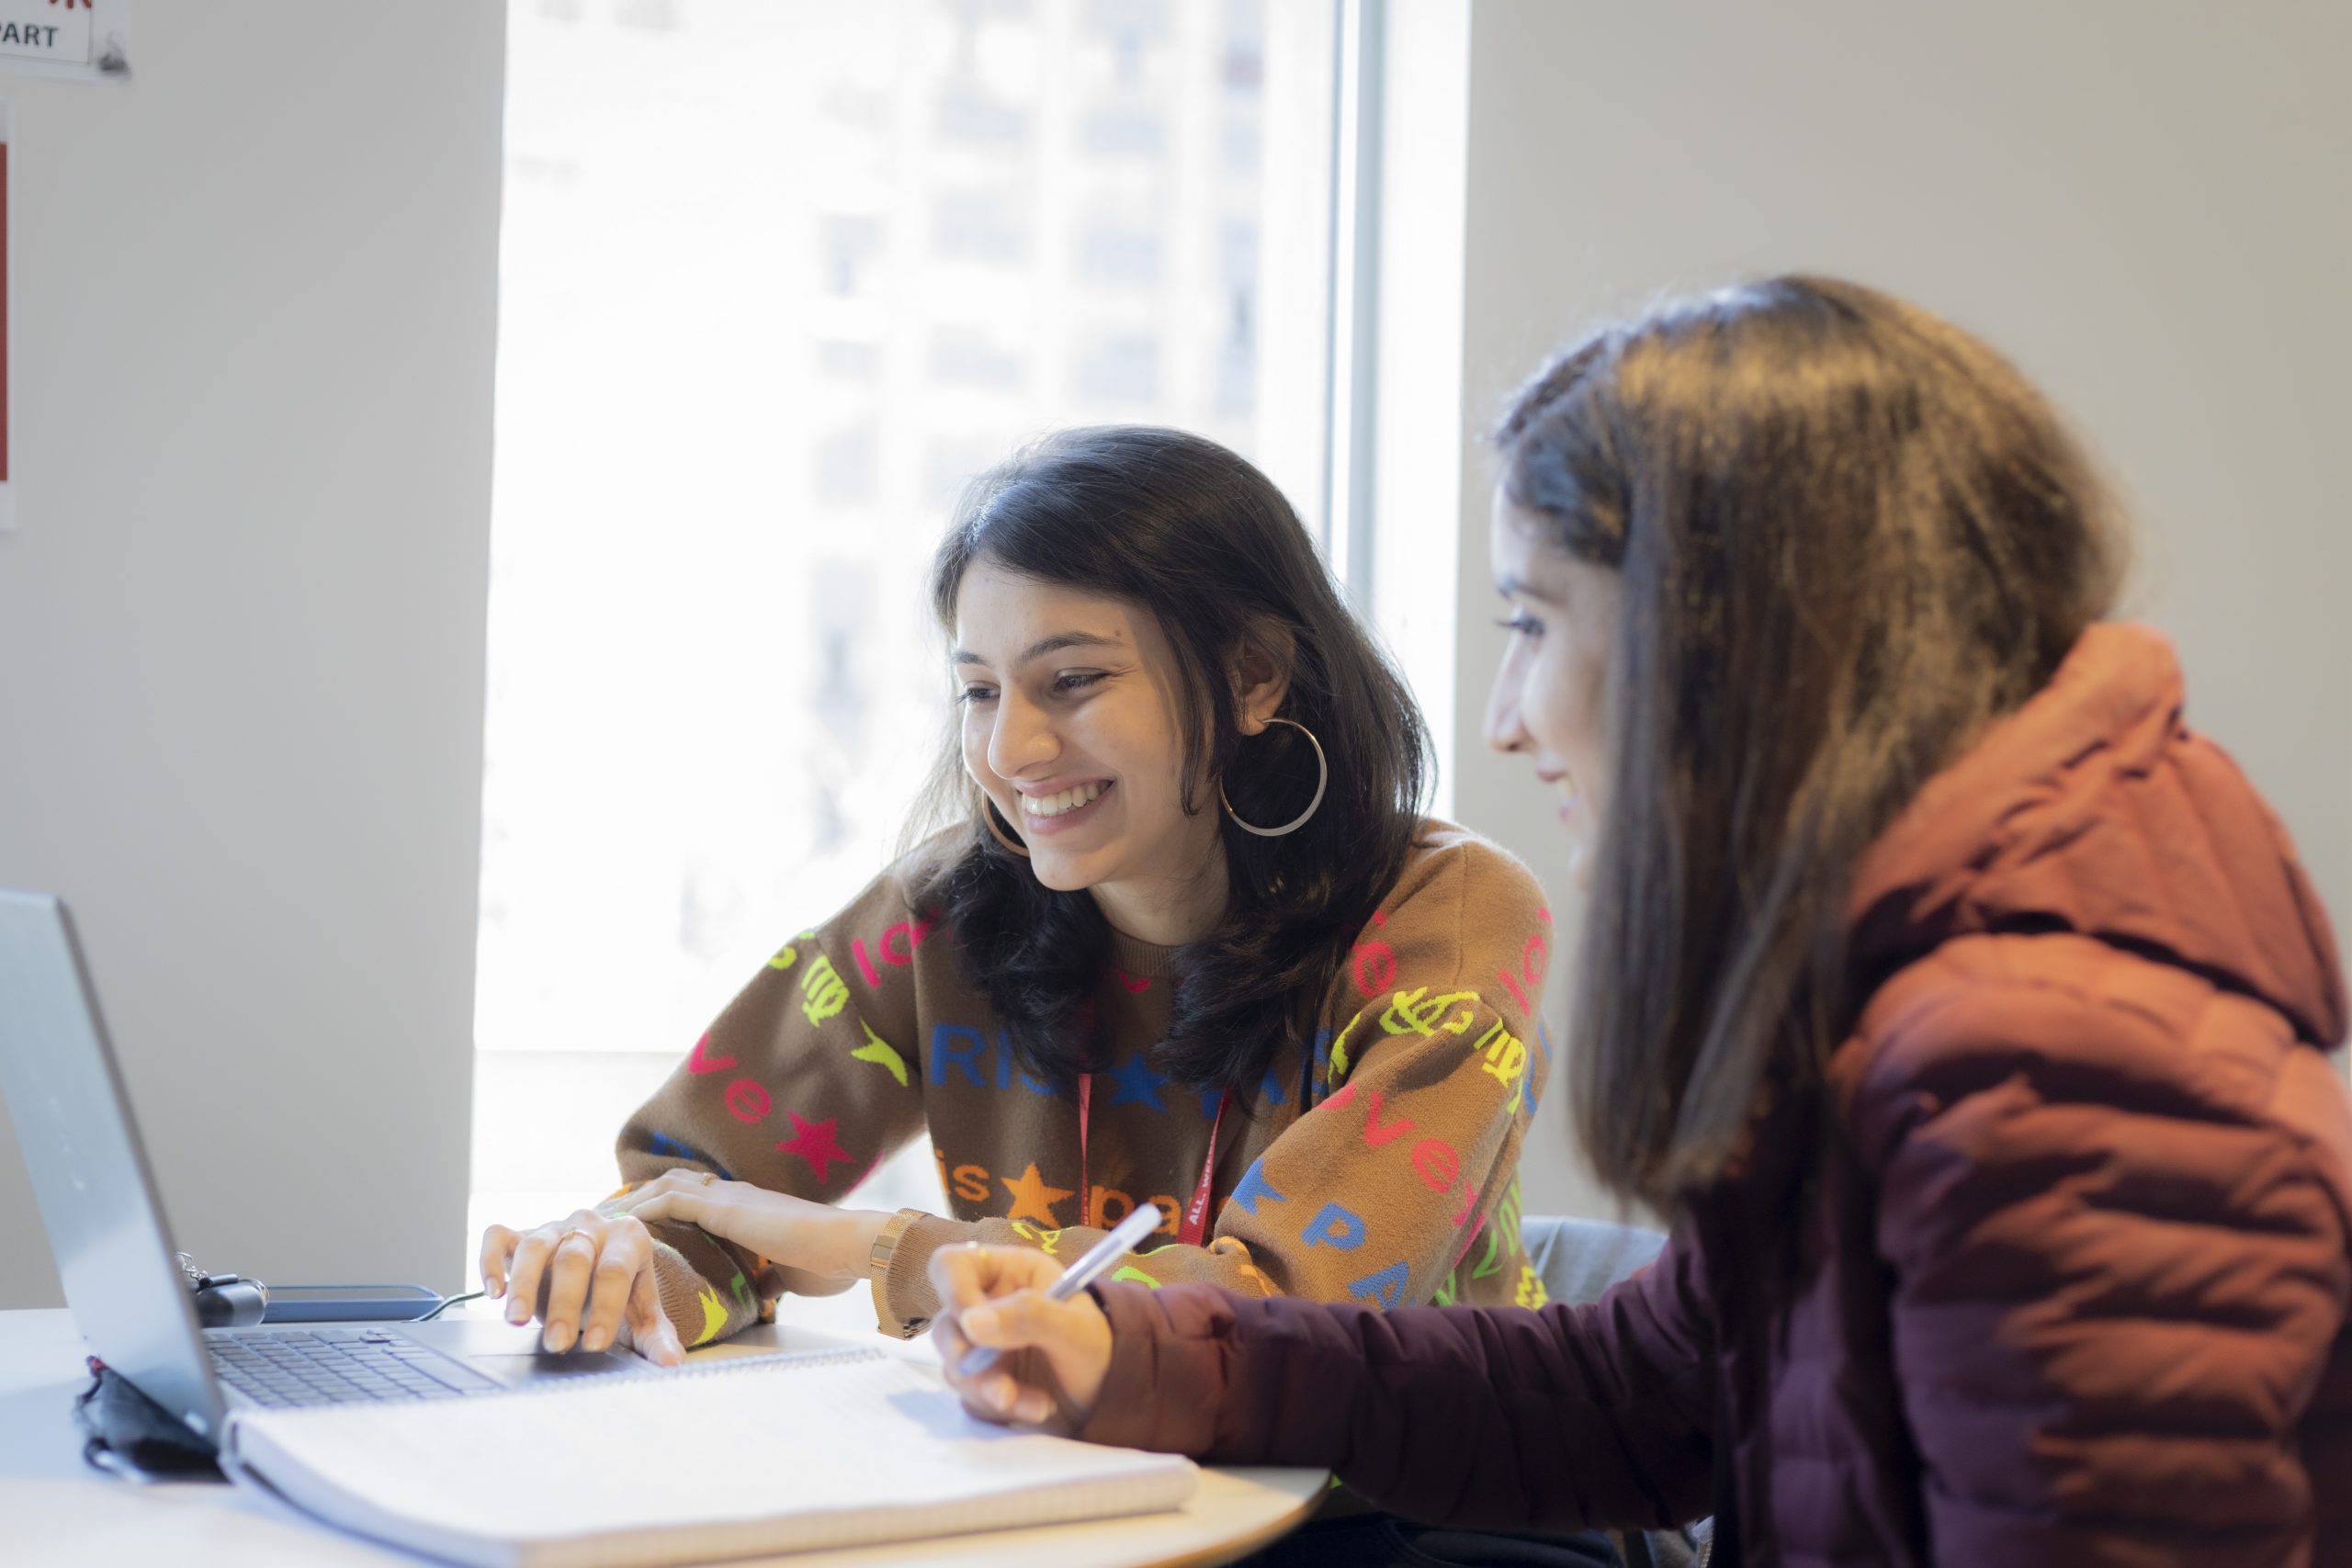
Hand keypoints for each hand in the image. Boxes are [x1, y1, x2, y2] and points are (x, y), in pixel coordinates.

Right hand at [477, 1209, 685, 1366]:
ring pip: (535, 1246)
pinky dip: (491, 1260)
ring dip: (523, 1284)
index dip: (605, 1306)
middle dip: (564, 1303)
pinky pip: (499, 1236)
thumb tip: (672, 1364)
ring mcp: (553, 1226)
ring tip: (517, 1322)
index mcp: (629, 1237)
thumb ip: (657, 1337)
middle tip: (557, 1344)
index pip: (615, 1270)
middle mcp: (590, 1224)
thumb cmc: (619, 1293)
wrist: (592, 1270)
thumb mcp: (641, 1313)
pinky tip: (494, 1291)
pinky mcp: (519, 1233)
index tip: (594, 1345)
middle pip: (574, 1258)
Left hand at [614, 1169, 887, 1297]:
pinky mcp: (724, 1207)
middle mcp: (736, 1195)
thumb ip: (769, 1278)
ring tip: (604, 1218)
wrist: (850, 1244)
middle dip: (643, 1197)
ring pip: (668, 1186)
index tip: (644, 1221)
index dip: (671, 1204)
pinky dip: (643, 1209)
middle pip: (677, 1183)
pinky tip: (619, 1223)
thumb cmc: (829, 1261)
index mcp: (751, 1208)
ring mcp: (729, 1198)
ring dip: (635, 1200)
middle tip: (611, 1217)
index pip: (702, 1197)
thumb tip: (760, 1293)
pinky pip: (670, 1201)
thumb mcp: (791, 1275)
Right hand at [929, 1244, 1111, 1430]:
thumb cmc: (1100, 1346)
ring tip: (1039, 1403)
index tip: (973, 1326)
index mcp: (1008, 1273)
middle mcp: (987, 1307)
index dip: (953, 1292)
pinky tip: (1039, 1408)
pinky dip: (1000, 1409)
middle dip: (971, 1361)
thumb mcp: (1075, 1328)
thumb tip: (971, 1322)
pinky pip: (971, 1398)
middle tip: (1001, 1385)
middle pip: (945, 1326)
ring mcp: (982, 1348)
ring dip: (990, 1390)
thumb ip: (1029, 1316)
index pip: (952, 1266)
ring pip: (955, 1368)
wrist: (1114, 1395)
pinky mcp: (983, 1383)